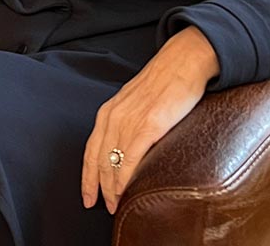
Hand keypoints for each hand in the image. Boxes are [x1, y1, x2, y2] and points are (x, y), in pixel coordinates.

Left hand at [81, 26, 218, 213]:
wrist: (182, 62)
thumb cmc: (163, 83)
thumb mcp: (135, 103)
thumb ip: (128, 123)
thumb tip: (127, 148)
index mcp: (108, 112)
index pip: (90, 151)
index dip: (87, 176)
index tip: (87, 195)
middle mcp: (113, 117)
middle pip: (98, 161)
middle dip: (98, 187)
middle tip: (102, 207)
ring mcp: (129, 122)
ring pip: (112, 163)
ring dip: (112, 188)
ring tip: (115, 205)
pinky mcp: (149, 126)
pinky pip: (130, 158)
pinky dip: (125, 178)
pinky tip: (125, 191)